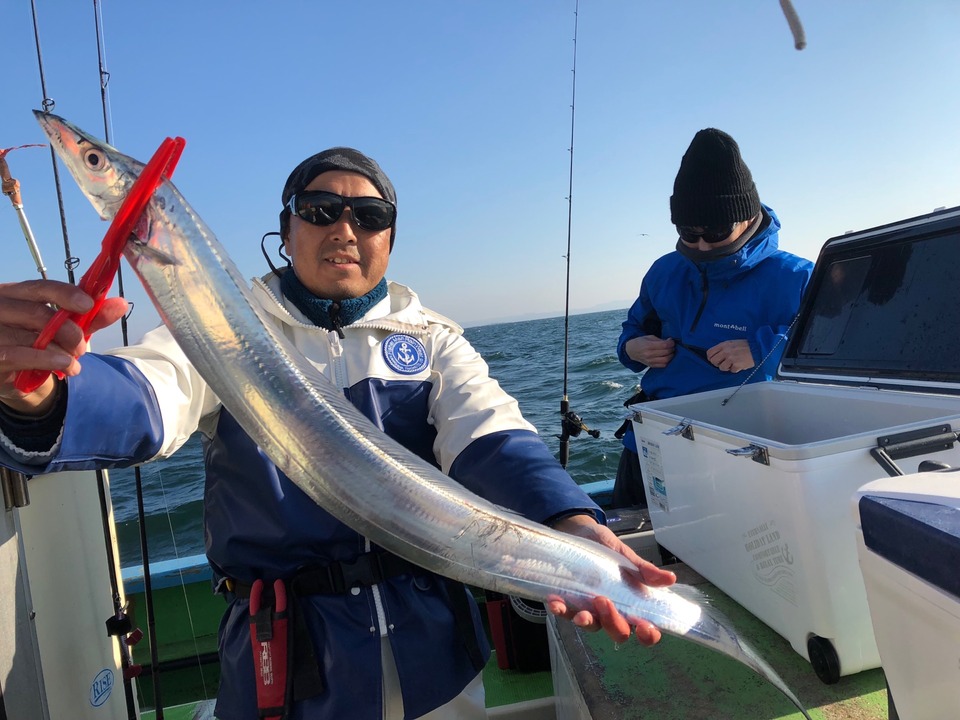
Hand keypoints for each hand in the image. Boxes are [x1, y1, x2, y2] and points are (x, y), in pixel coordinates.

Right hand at [0, 280, 127, 412]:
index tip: (88, 305)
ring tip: (74, 363)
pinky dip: (47, 361)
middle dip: (70, 332)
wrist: (11, 373)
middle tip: (82, 347)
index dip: (65, 294)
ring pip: (32, 337)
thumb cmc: (37, 342)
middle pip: (38, 313)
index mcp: (14, 293)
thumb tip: (120, 304)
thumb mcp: (64, 327)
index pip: (40, 287)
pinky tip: (63, 366)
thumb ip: (90, 317)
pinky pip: (18, 355)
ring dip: (62, 352)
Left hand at [547, 514, 675, 645]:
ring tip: (582, 614)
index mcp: (630, 603)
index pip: (644, 628)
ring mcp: (589, 609)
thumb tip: (670, 578)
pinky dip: (560, 610)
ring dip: (586, 623)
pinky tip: (556, 602)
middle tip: (605, 601)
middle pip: (617, 632)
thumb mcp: (625, 555)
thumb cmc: (605, 548)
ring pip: (591, 626)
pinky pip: (564, 612)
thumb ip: (643, 570)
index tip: (645, 627)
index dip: (647, 635)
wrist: (579, 532)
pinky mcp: (568, 603)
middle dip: (613, 623)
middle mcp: (611, 612)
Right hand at [624, 335, 674, 367]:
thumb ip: (660, 340)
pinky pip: (663, 365)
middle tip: (672, 346)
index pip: (664, 345)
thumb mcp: (649, 337)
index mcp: (648, 345)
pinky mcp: (651, 365)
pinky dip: (667, 361)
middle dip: (672, 348)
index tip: (672, 341)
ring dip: (671, 355)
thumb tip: (670, 341)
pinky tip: (667, 357)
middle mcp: (649, 354)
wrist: (631, 351)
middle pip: (666, 352)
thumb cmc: (641, 342)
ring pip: (666, 360)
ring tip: (670, 352)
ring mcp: (650, 361)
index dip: (671, 343)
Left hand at [706, 339, 754, 372]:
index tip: (715, 360)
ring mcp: (730, 358)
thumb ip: (723, 348)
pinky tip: (739, 365)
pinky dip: (735, 369)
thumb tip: (716, 355)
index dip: (711, 358)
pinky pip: (731, 371)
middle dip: (718, 364)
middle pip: (713, 361)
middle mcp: (725, 351)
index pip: (710, 353)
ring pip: (721, 368)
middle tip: (724, 363)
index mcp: (723, 345)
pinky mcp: (736, 365)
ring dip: (727, 368)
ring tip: (733, 364)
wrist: (758, 348)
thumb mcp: (732, 343)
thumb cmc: (746, 346)